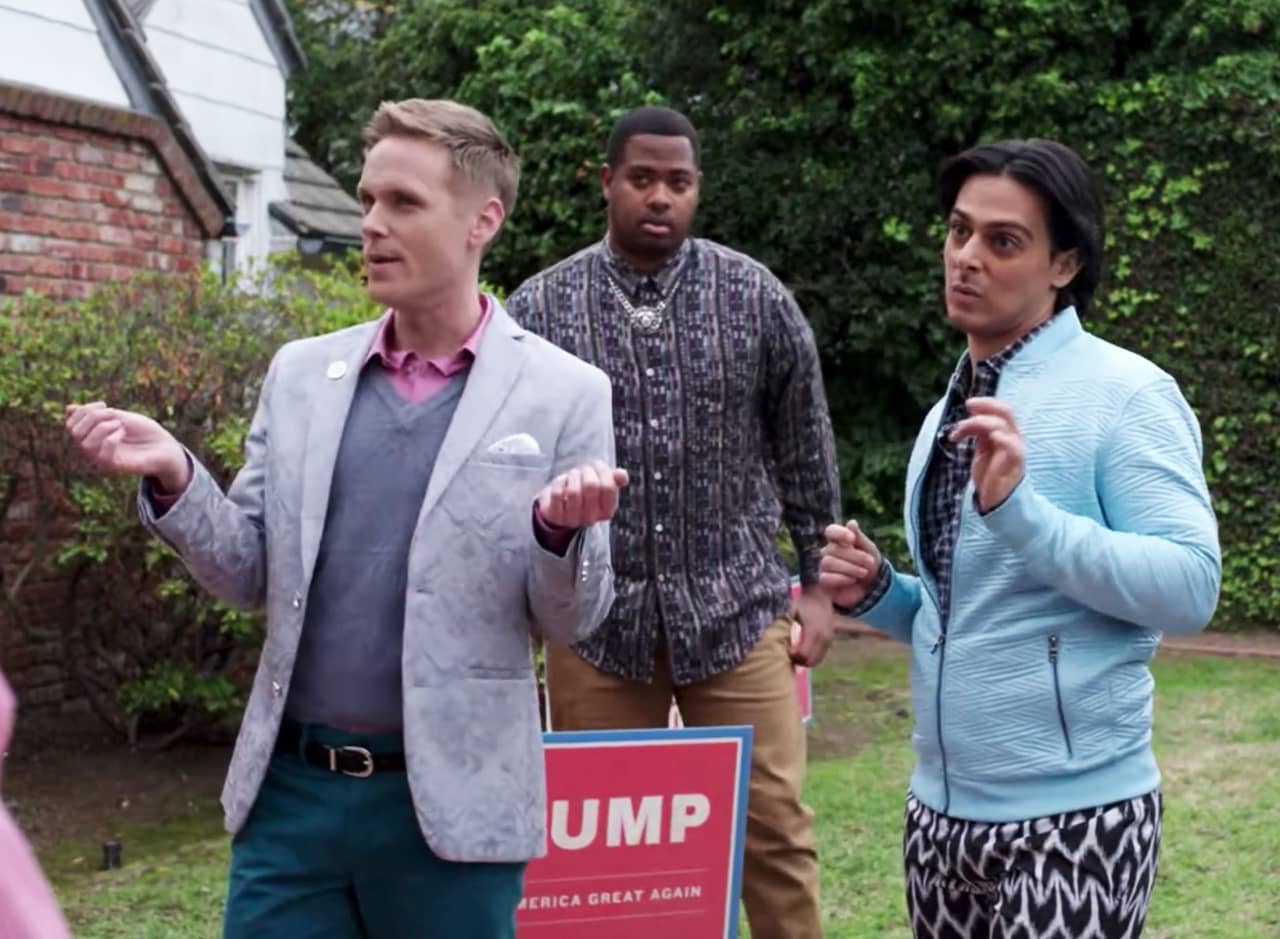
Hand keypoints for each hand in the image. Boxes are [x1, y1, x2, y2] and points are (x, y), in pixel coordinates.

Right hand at [64, 402, 188, 491]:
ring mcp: (101, 457)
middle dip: (91, 417)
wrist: (165, 446)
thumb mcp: (119, 416)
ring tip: (120, 424)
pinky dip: (111, 438)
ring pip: (84, 443)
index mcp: (92, 433)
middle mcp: (93, 447)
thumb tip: (68, 408)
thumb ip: (96, 414)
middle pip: (74, 432)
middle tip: (113, 414)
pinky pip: (101, 454)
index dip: (82, 410)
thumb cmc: (144, 431)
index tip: (104, 405)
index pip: (70, 423)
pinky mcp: (113, 466)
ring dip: (102, 427)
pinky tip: (123, 433)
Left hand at [536, 460, 628, 528]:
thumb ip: (614, 479)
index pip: (608, 487)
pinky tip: (561, 483)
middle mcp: (591, 519)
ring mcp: (572, 519)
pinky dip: (558, 482)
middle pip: (591, 486)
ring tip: (572, 476)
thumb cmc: (584, 491)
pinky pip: (557, 493)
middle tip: (583, 470)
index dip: (603, 471)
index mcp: (607, 511)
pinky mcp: (556, 516)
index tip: (598, 467)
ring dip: (572, 476)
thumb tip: (622, 475)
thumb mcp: (601, 484)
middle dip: (586, 471)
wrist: (560, 505)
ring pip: (574, 491)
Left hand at [789, 585, 834, 666]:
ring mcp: (829, 639)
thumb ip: (785, 627)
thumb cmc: (802, 603)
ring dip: (805, 660)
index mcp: (814, 630)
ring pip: (816, 660)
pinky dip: (811, 657)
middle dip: (798, 661)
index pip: (803, 654)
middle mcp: (824, 637)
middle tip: (789, 653)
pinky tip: (803, 650)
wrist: (819, 596)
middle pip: (811, 660)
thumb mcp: (791, 612)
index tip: (785, 649)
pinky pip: (821, 656)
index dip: (792, 656)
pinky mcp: (830, 641)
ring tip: (795, 652)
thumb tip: (777, 642)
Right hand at [819, 520, 881, 608]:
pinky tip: (851, 580)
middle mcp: (828, 552)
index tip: (852, 539)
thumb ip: (859, 537)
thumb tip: (851, 523)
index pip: (830, 531)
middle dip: (855, 556)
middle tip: (870, 562)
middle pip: (832, 549)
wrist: (872, 587)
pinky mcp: (823, 582)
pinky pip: (825, 578)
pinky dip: (842, 579)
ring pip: (828, 562)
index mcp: (838, 540)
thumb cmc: (869, 565)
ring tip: (863, 573)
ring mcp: (823, 567)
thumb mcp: (869, 549)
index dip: (839, 533)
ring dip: (850, 568)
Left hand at [949, 397, 1024, 512]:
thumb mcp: (981, 450)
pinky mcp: (1016, 463)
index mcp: (1006, 432)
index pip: (1001, 410)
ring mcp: (1015, 449)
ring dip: (978, 423)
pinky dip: (1003, 437)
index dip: (986, 403)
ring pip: (1002, 425)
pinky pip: (1013, 446)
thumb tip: (968, 419)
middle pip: (1005, 411)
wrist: (998, 500)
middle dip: (986, 405)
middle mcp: (1013, 437)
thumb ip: (978, 434)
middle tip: (968, 406)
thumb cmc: (990, 475)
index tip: (968, 404)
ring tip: (960, 432)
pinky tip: (992, 436)